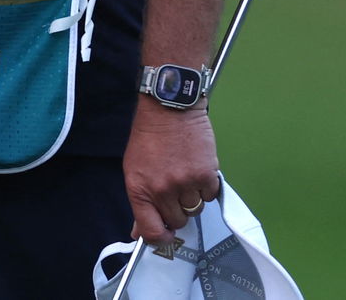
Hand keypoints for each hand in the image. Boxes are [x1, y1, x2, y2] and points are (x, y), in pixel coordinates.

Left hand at [122, 97, 219, 244]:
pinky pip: (210, 196)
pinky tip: (198, 169)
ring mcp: (185, 183)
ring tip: (186, 174)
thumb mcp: (134, 169)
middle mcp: (162, 190)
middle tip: (175, 190)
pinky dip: (206, 187)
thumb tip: (138, 232)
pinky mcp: (206, 175)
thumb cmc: (149, 137)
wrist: (168, 107)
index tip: (166, 234)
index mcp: (139, 190)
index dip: (161, 238)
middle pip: (178, 221)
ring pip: (195, 209)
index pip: (151, 231)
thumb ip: (140, 202)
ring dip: (193, 197)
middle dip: (177, 210)